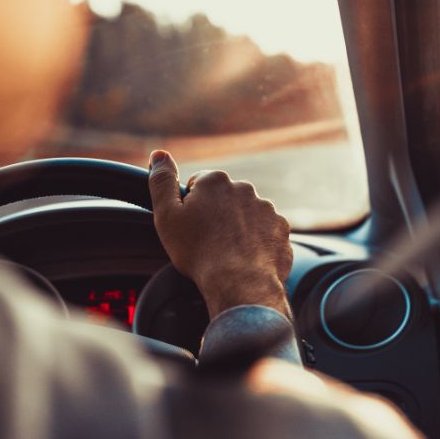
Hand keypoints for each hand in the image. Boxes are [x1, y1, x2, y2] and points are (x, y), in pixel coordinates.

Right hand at [148, 150, 292, 319]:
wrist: (240, 283)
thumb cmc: (199, 252)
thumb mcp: (166, 216)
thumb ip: (161, 181)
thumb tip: (159, 155)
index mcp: (215, 181)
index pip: (198, 185)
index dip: (190, 208)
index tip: (190, 227)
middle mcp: (244, 189)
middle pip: (223, 199)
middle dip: (216, 216)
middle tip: (207, 242)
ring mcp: (266, 209)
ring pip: (245, 216)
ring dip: (237, 229)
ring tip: (227, 253)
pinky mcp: (281, 229)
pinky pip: (264, 232)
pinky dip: (256, 243)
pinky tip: (245, 258)